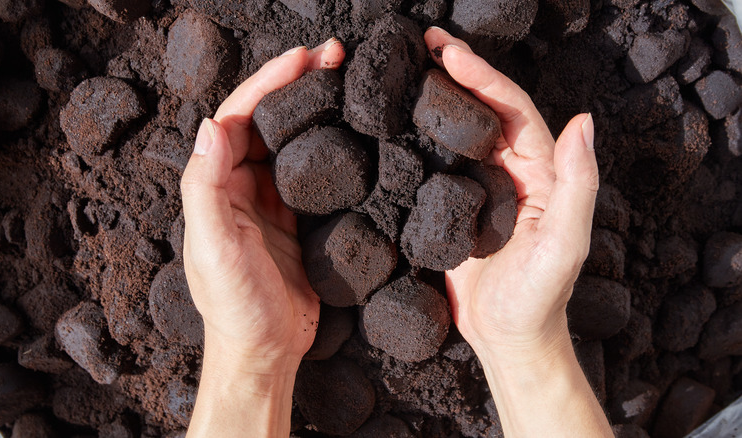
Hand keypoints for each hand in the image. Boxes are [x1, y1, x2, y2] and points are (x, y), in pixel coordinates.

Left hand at [181, 39, 343, 436]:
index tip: (301, 58)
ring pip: (292, 141)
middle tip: (335, 55)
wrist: (268, 351)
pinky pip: (313, 172)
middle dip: (296, 83)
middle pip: (267, 120)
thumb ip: (205, 187)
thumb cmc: (235, 306)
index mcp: (216, 185)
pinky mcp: (299, 218)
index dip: (268, 83)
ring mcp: (272, 200)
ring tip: (348, 80)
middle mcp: (241, 185)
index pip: (238, 117)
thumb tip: (209, 125)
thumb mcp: (213, 248)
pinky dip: (331, 147)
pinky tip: (354, 131)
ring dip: (316, 108)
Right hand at [425, 28, 599, 357]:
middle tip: (423, 41)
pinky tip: (395, 122)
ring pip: (458, 131)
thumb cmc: (539, 297)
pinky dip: (417, 138)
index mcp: (540, 171)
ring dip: (435, 97)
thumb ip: (579, 183)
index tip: (449, 51)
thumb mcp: (566, 243)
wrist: (507, 338)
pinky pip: (435, 164)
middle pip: (483, 109)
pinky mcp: (453, 208)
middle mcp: (511, 172)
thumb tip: (582, 121)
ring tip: (405, 68)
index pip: (512, 109)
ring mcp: (480, 188)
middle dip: (456, 71)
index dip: (483, 76)